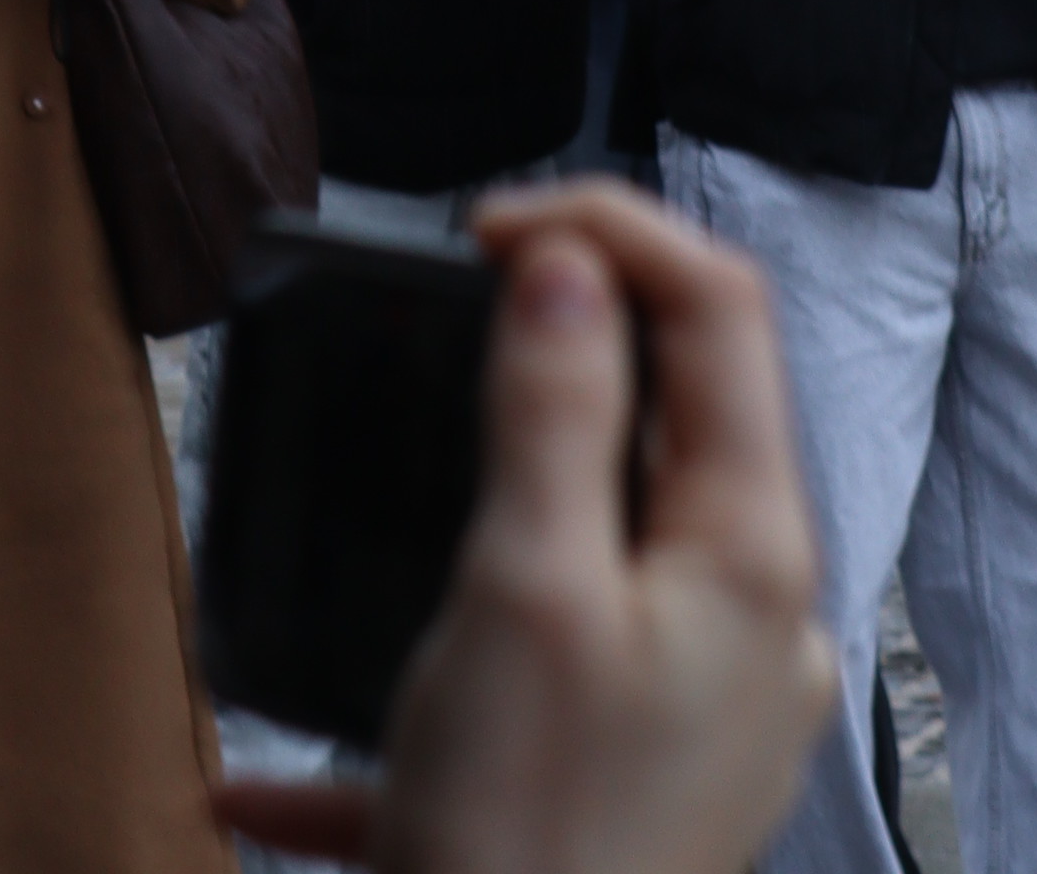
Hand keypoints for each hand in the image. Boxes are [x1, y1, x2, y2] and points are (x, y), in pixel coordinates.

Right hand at [219, 182, 833, 873]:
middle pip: (666, 417)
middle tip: (427, 336)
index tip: (485, 225)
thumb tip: (567, 257)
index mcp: (751, 549)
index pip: (720, 307)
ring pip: (585, 547)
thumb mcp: (522, 587)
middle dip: (543, 359)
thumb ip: (553, 408)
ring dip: (468, 524)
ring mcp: (700, 711)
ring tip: (364, 534)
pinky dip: (422, 692)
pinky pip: (526, 691)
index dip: (609, 229)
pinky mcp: (633, 787)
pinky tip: (284, 775)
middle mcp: (753, 621)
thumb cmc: (528, 842)